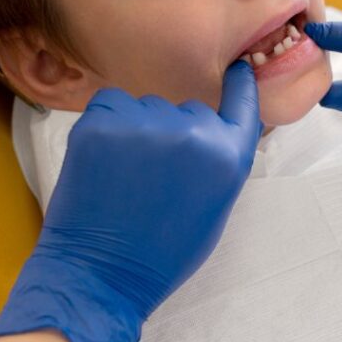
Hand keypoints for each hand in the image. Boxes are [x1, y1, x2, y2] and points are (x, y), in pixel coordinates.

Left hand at [0, 61, 262, 341]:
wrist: (100, 273)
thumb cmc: (161, 252)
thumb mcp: (213, 208)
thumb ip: (220, 161)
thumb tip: (212, 127)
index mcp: (226, 157)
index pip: (242, 103)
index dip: (239, 84)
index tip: (236, 68)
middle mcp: (192, 133)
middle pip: (186, 110)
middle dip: (173, 132)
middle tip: (153, 175)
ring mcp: (144, 124)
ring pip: (145, 106)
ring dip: (136, 128)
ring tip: (124, 175)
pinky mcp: (100, 122)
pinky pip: (110, 103)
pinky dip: (106, 122)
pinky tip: (102, 160)